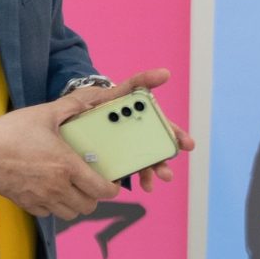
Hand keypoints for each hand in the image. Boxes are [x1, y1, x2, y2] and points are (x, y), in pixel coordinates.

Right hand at [0, 91, 118, 220]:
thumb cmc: (9, 132)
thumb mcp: (44, 113)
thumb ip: (72, 106)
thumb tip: (93, 98)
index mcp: (67, 166)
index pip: (102, 190)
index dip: (112, 189)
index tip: (112, 183)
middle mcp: (58, 187)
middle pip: (89, 206)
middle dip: (94, 196)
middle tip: (90, 183)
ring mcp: (41, 199)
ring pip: (70, 214)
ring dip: (75, 203)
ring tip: (71, 188)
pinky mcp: (26, 204)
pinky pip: (48, 214)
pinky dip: (53, 206)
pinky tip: (49, 191)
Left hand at [75, 68, 196, 189]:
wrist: (72, 114)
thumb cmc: (100, 101)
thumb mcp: (118, 91)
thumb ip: (140, 82)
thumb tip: (165, 73)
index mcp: (142, 121)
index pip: (165, 129)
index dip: (178, 137)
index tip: (187, 145)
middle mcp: (137, 137)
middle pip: (155, 151)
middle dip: (163, 164)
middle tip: (166, 174)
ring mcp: (124, 149)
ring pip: (142, 163)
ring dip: (149, 175)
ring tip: (149, 185)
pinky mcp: (110, 160)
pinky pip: (122, 171)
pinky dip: (126, 178)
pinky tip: (124, 183)